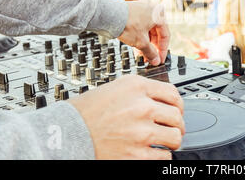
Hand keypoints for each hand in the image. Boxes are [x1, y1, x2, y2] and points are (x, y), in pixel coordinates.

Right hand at [69, 75, 184, 159]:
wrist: (66, 133)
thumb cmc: (87, 111)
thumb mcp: (116, 88)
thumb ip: (142, 91)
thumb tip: (164, 100)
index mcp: (137, 87)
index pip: (173, 93)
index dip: (178, 104)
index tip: (177, 110)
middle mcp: (142, 107)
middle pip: (177, 116)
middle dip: (177, 124)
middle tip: (171, 128)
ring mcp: (141, 132)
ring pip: (175, 137)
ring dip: (171, 141)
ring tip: (163, 141)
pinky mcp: (137, 155)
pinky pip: (164, 157)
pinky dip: (161, 157)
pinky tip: (153, 152)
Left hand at [118, 0, 169, 65]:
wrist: (109, 15)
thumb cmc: (126, 23)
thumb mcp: (141, 42)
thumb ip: (151, 53)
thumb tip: (155, 60)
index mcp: (159, 15)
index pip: (165, 35)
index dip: (163, 50)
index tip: (160, 59)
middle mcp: (152, 11)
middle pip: (156, 34)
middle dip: (152, 48)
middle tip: (150, 58)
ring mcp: (142, 11)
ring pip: (148, 31)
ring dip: (146, 44)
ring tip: (142, 56)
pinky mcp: (134, 13)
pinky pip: (141, 27)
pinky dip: (140, 37)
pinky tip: (136, 48)